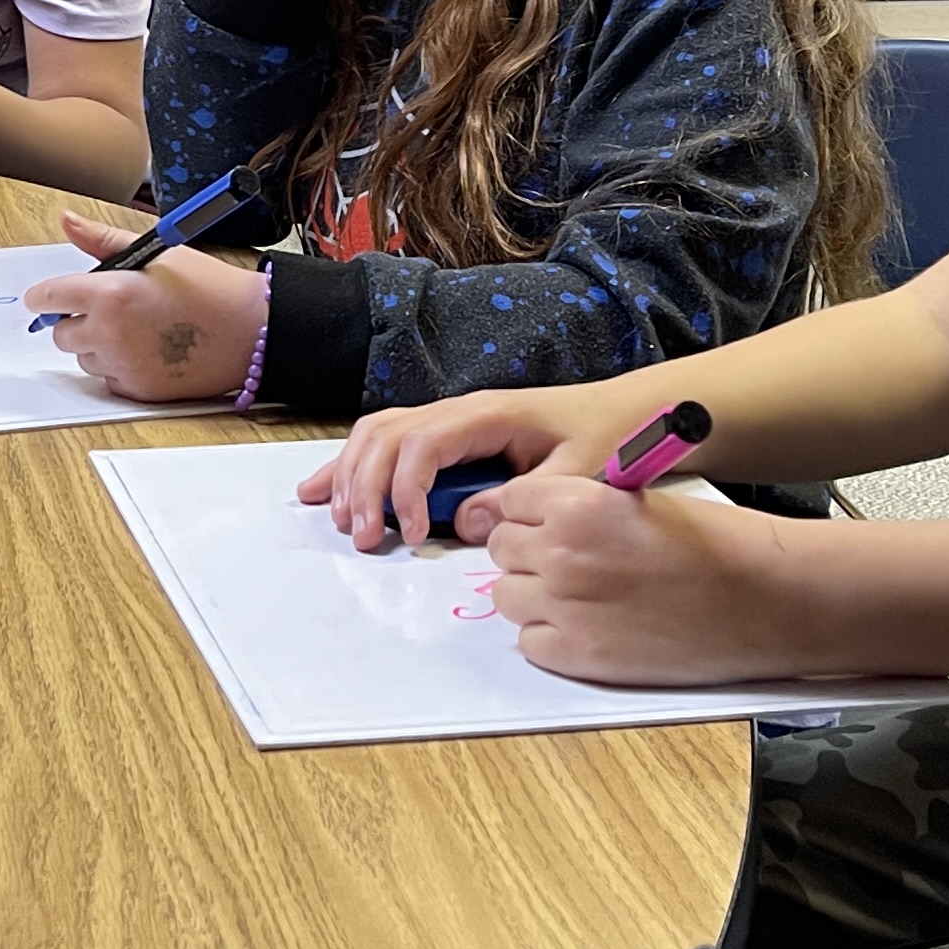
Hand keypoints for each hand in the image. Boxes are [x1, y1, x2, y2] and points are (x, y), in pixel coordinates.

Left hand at [24, 211, 268, 400]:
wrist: (251, 331)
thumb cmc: (209, 288)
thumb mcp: (157, 251)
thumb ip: (102, 240)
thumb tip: (67, 221)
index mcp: (110, 293)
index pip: (49, 297)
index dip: (46, 296)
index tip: (49, 297)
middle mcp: (109, 333)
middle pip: (61, 333)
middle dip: (77, 320)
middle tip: (113, 308)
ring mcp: (123, 365)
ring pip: (85, 357)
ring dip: (98, 344)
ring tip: (138, 328)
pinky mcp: (138, 390)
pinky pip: (108, 379)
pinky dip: (119, 367)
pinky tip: (148, 349)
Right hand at [299, 380, 708, 552]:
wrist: (621, 412)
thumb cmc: (604, 438)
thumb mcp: (575, 475)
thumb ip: (522, 499)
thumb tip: (465, 522)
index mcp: (488, 415)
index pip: (423, 442)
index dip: (404, 488)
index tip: (407, 535)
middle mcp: (459, 411)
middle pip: (387, 435)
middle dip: (365, 485)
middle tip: (363, 537)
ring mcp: (449, 419)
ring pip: (379, 434)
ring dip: (352, 475)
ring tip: (344, 522)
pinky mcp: (448, 435)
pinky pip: (390, 441)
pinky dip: (355, 465)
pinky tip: (326, 491)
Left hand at [477, 475, 796, 686]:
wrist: (767, 599)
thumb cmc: (720, 546)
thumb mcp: (640, 498)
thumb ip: (582, 506)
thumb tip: (538, 518)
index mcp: (579, 504)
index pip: (509, 502)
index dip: (529, 514)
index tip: (541, 524)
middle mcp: (562, 553)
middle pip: (502, 549)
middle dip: (529, 554)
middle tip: (570, 563)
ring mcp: (567, 608)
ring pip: (507, 596)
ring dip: (534, 596)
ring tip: (582, 597)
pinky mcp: (580, 656)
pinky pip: (530, 644)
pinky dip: (551, 638)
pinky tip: (591, 627)